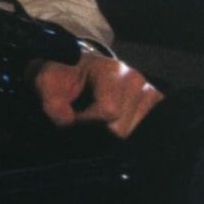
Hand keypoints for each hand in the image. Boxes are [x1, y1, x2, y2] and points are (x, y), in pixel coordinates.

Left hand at [33, 52, 162, 137]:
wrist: (75, 69)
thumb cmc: (62, 76)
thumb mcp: (47, 82)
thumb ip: (52, 102)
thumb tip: (68, 121)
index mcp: (112, 70)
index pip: (108, 111)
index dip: (86, 120)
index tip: (73, 117)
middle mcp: (136, 80)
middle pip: (121, 128)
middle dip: (98, 129)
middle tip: (85, 117)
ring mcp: (150, 93)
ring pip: (132, 134)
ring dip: (110, 131)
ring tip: (98, 116)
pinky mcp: (156, 107)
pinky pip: (142, 133)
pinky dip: (124, 131)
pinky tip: (112, 122)